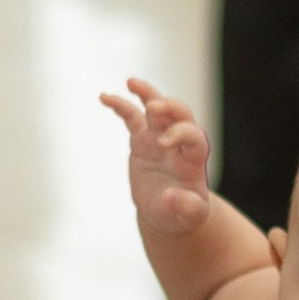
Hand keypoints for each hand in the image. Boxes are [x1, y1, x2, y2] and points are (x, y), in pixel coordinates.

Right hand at [100, 77, 211, 235]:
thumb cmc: (183, 214)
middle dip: (169, 107)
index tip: (164, 142)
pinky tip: (104, 97)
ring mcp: (159, 138)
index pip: (193, 136)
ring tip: (131, 82)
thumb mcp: (190, 217)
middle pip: (180, 114)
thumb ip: (187, 207)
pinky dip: (120, 106)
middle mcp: (179, 143)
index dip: (180, 134)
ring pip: (156, 109)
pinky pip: (131, 118)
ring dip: (147, 93)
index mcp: (193, 159)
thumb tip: (172, 197)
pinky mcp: (142, 140)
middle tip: (154, 107)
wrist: (169, 211)